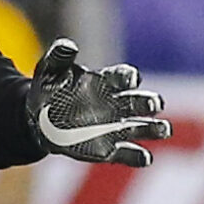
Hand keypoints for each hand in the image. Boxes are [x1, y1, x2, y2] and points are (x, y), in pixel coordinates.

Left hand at [25, 39, 168, 166]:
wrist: (38, 119)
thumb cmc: (49, 89)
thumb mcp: (49, 70)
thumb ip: (60, 57)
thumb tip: (68, 45)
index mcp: (105, 82)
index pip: (123, 77)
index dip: (128, 78)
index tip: (131, 79)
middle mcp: (116, 104)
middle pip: (138, 102)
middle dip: (148, 103)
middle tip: (154, 104)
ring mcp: (114, 128)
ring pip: (141, 127)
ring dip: (154, 129)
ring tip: (164, 130)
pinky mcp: (108, 150)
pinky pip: (127, 153)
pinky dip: (137, 156)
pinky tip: (146, 158)